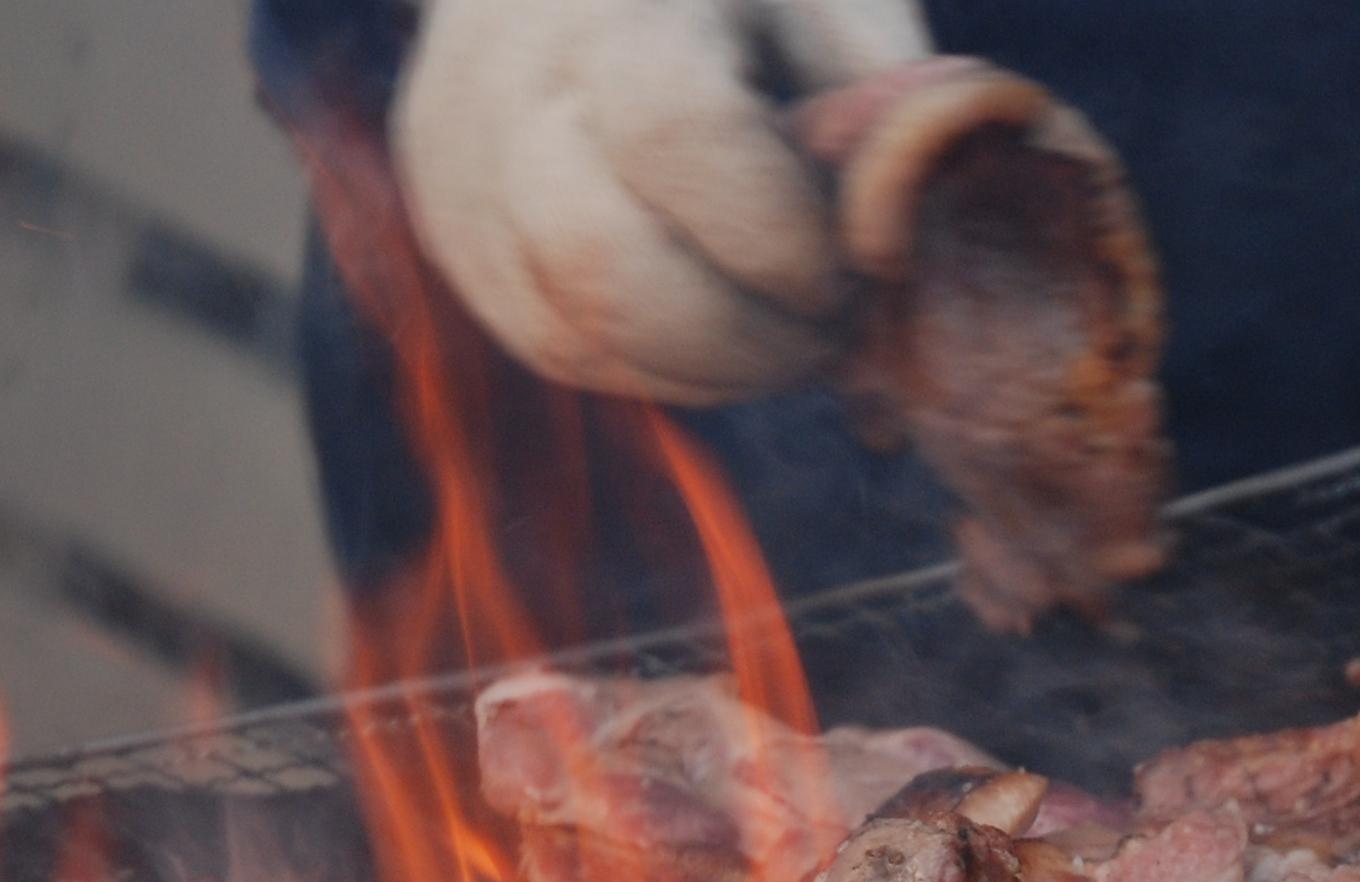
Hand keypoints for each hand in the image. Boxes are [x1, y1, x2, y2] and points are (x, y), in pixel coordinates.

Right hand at [392, 0, 930, 405]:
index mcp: (610, 1)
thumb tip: (909, 254)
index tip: (848, 262)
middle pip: (602, 262)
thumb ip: (884, 117)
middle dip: (746, 336)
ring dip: (708, 366)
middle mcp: (504, 81)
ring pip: (575, 330)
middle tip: (825, 323)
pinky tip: (713, 323)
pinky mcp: (450, 235)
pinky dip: (657, 364)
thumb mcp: (832, 6)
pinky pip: (556, 345)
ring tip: (779, 323)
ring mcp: (458, 167)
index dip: (783, 236)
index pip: (678, 137)